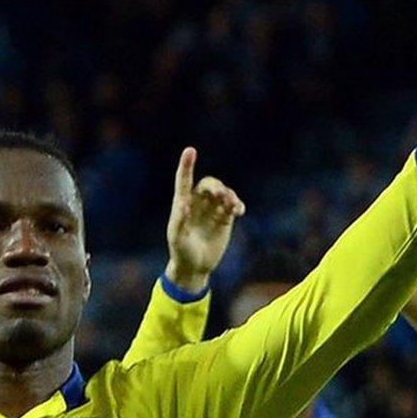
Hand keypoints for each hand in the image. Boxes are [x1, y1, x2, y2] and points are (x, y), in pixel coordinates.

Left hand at [164, 148, 244, 294]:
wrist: (195, 267)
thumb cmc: (181, 251)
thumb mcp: (177, 238)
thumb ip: (179, 221)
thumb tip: (184, 205)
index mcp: (183, 203)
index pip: (184, 180)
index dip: (187, 165)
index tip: (190, 150)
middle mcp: (198, 203)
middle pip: (209, 184)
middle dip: (216, 187)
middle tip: (222, 196)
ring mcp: (213, 210)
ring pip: (224, 193)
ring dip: (230, 195)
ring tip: (233, 207)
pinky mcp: (225, 219)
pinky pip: (233, 206)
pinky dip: (238, 205)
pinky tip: (239, 211)